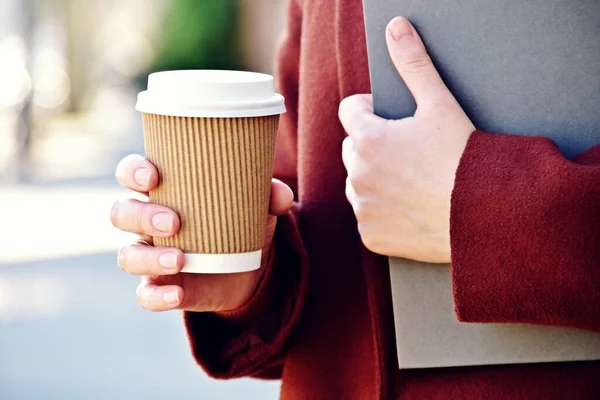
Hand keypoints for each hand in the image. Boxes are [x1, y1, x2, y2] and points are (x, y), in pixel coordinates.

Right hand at [110, 154, 292, 311]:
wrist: (250, 268)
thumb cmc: (242, 221)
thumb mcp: (258, 204)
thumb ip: (270, 194)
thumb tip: (280, 195)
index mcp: (165, 191)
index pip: (131, 174)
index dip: (132, 171)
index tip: (152, 176)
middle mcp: (148, 223)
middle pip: (122, 213)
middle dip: (141, 216)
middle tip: (174, 222)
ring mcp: (151, 257)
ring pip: (128, 256)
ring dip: (148, 257)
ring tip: (180, 259)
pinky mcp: (162, 287)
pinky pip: (146, 295)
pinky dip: (157, 296)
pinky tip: (176, 295)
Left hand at [338, 17, 474, 262]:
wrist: (484, 217)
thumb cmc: (463, 159)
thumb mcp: (440, 105)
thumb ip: (413, 64)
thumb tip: (396, 27)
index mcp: (368, 139)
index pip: (349, 110)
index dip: (369, 108)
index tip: (388, 115)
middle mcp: (357, 175)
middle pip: (353, 148)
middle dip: (372, 144)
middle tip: (406, 151)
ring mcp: (362, 208)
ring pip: (357, 182)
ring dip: (373, 177)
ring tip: (408, 179)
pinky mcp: (370, 236)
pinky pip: (366, 215)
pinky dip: (380, 210)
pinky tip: (408, 206)